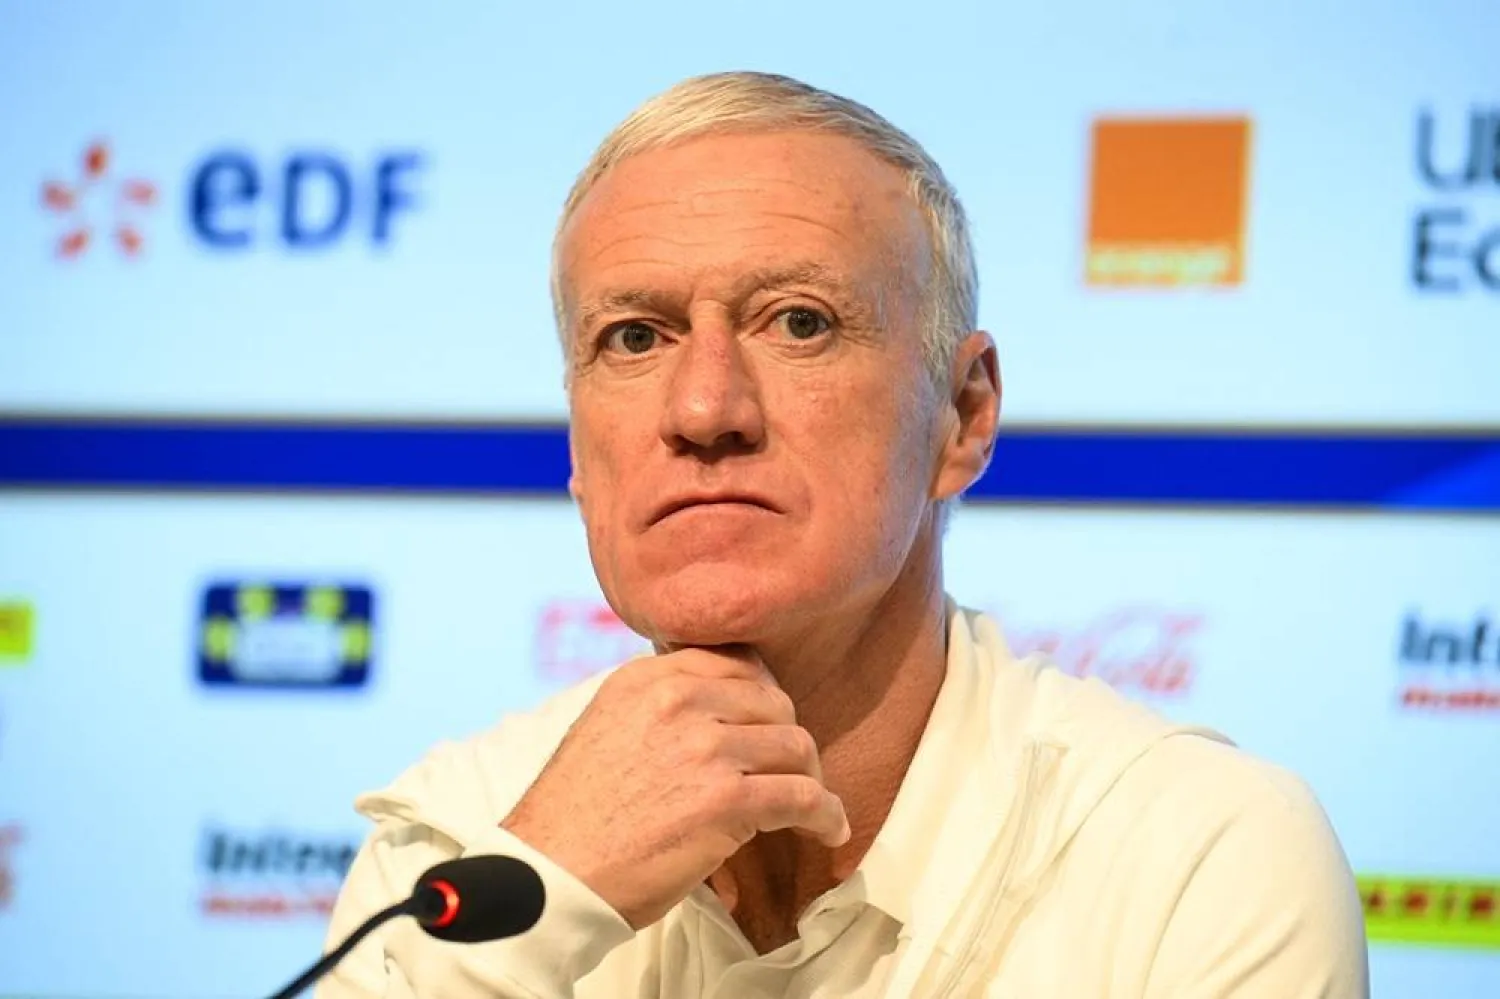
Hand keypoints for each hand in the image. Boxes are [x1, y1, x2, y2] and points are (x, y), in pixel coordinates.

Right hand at [499, 646, 848, 928]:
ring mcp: (705, 748)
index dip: (763, 693)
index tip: (771, 720)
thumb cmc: (572, 818)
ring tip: (812, 805)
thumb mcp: (603, 729)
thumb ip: (655, 708)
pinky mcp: (726, 801)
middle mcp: (677, 701)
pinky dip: (826, 816)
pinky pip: (803, 798)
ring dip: (810, 778)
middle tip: (790, 770)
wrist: (546, 876)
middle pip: (772, 701)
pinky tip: (828, 830)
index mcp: (645, 679)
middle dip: (787, 737)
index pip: (733, 662)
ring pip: (795, 746)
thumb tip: (714, 710)